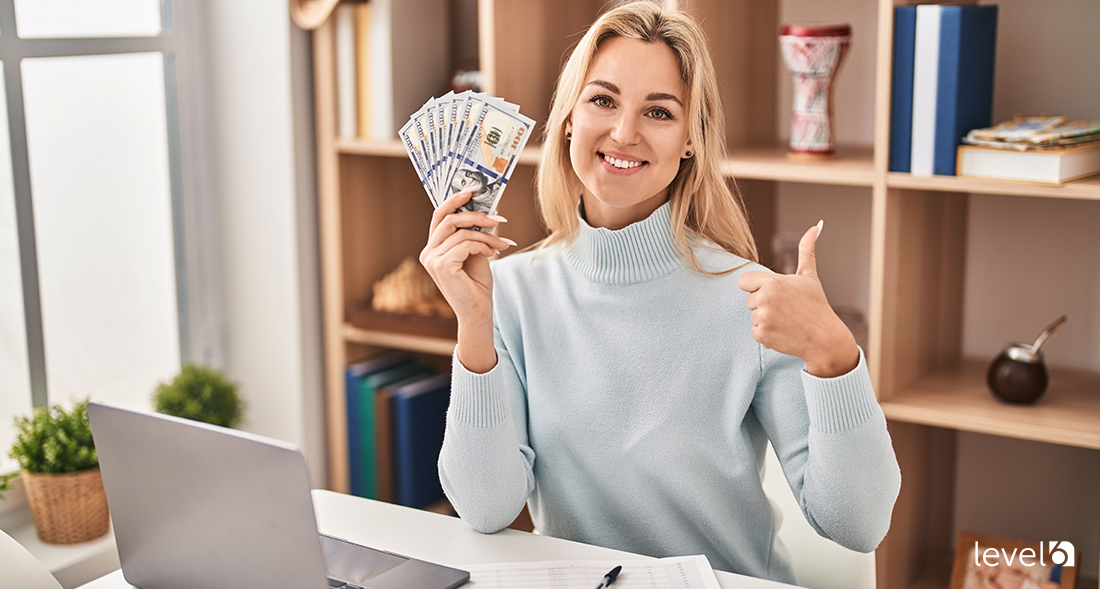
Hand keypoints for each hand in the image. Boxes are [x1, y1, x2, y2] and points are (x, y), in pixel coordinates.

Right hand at [420, 190, 514, 372]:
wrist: (478, 312)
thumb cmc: (477, 285)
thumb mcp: (477, 252)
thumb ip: (474, 233)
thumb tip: (486, 210)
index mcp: (433, 248)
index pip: (439, 216)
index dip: (454, 201)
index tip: (473, 191)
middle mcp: (428, 253)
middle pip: (448, 219)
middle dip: (475, 215)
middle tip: (498, 217)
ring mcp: (432, 260)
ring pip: (461, 232)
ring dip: (486, 235)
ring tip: (501, 243)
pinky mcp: (441, 266)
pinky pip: (465, 244)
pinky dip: (483, 245)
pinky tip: (494, 253)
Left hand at [737, 221, 858, 377]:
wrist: (825, 339)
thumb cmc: (817, 305)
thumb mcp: (809, 276)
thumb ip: (807, 249)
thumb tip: (818, 224)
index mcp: (773, 282)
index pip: (744, 281)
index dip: (756, 287)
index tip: (773, 292)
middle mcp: (765, 299)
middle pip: (749, 300)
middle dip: (764, 304)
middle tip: (786, 309)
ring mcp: (763, 318)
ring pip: (752, 316)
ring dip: (766, 319)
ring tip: (787, 320)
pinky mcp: (762, 336)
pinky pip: (755, 332)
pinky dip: (766, 334)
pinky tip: (783, 332)